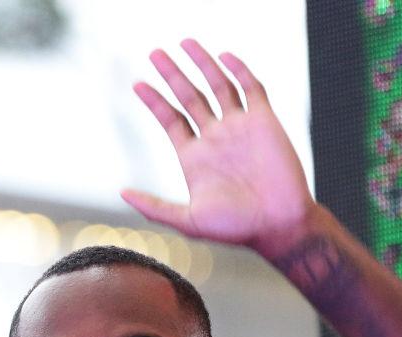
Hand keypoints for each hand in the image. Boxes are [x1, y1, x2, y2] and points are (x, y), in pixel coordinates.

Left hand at [121, 38, 314, 250]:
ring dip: (201, 63)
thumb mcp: (188, 221)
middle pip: (189, 97)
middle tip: (154, 53)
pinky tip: (224, 56)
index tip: (137, 84)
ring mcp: (239, 127)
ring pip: (217, 85)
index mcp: (195, 158)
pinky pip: (250, 88)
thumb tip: (122, 192)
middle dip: (172, 75)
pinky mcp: (264, 121)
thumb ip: (155, 207)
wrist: (279, 225)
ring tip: (184, 43)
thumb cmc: (236, 228)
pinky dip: (238, 70)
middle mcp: (215, 139)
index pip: (171, 120)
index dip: (154, 102)